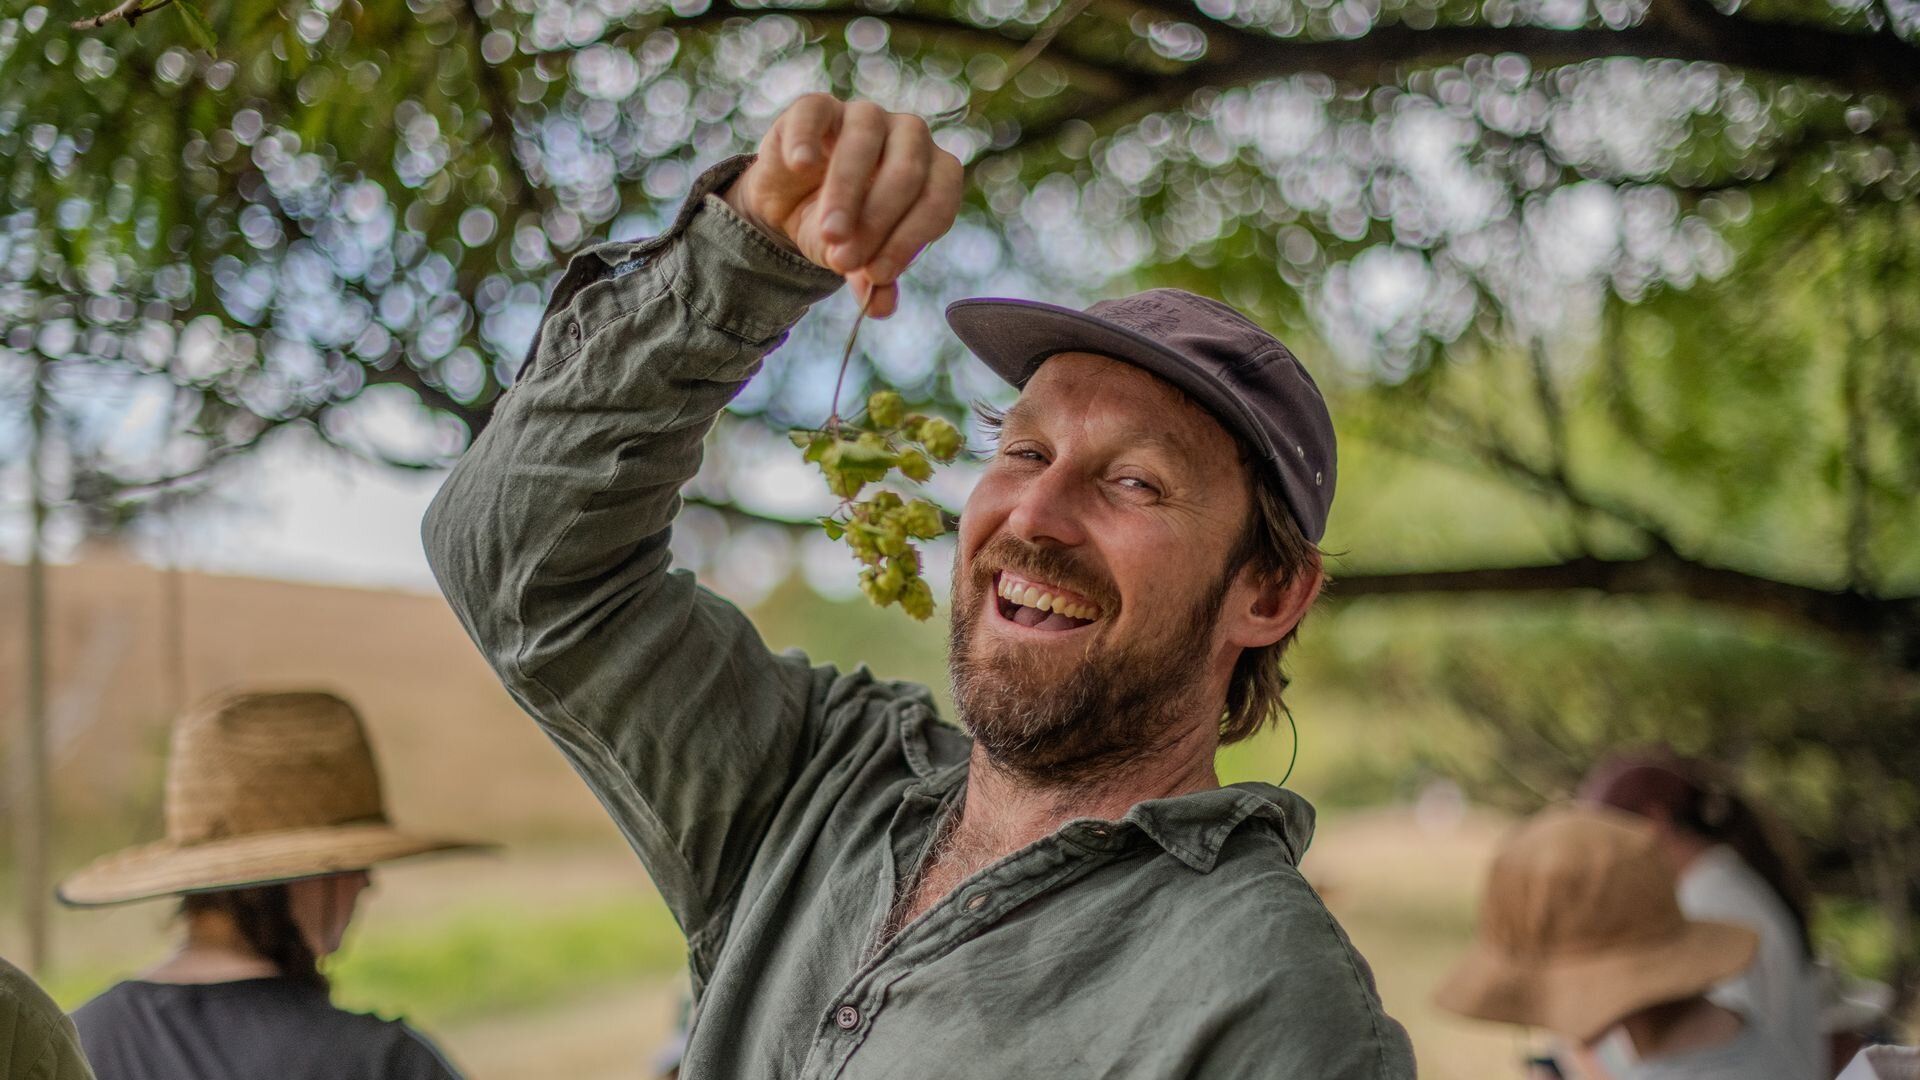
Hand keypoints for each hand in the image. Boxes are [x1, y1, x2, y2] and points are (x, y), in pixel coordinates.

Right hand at [722, 94, 962, 317]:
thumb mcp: (857, 259)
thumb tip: (881, 308)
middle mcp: (908, 137)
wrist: (790, 205)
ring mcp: (865, 115)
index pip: (938, 201)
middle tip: (845, 260)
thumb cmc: (842, 228)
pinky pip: (816, 111)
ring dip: (847, 191)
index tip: (877, 276)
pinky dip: (807, 140)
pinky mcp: (818, 106)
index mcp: (933, 172)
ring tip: (829, 234)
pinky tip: (800, 167)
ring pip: (865, 141)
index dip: (909, 241)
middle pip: (907, 172)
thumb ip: (872, 281)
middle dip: (877, 221)